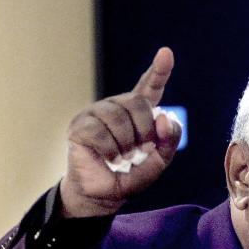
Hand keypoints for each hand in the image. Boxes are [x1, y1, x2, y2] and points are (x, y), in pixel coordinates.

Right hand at [59, 46, 183, 217]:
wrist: (103, 195)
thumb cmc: (129, 175)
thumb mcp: (158, 161)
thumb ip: (169, 141)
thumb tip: (164, 117)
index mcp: (137, 113)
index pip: (149, 87)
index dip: (159, 71)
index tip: (166, 53)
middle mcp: (116, 107)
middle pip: (137, 102)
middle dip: (145, 129)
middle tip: (141, 150)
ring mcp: (96, 113)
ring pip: (118, 115)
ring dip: (126, 142)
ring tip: (123, 157)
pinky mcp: (79, 125)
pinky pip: (100, 130)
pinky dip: (110, 149)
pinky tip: (109, 158)